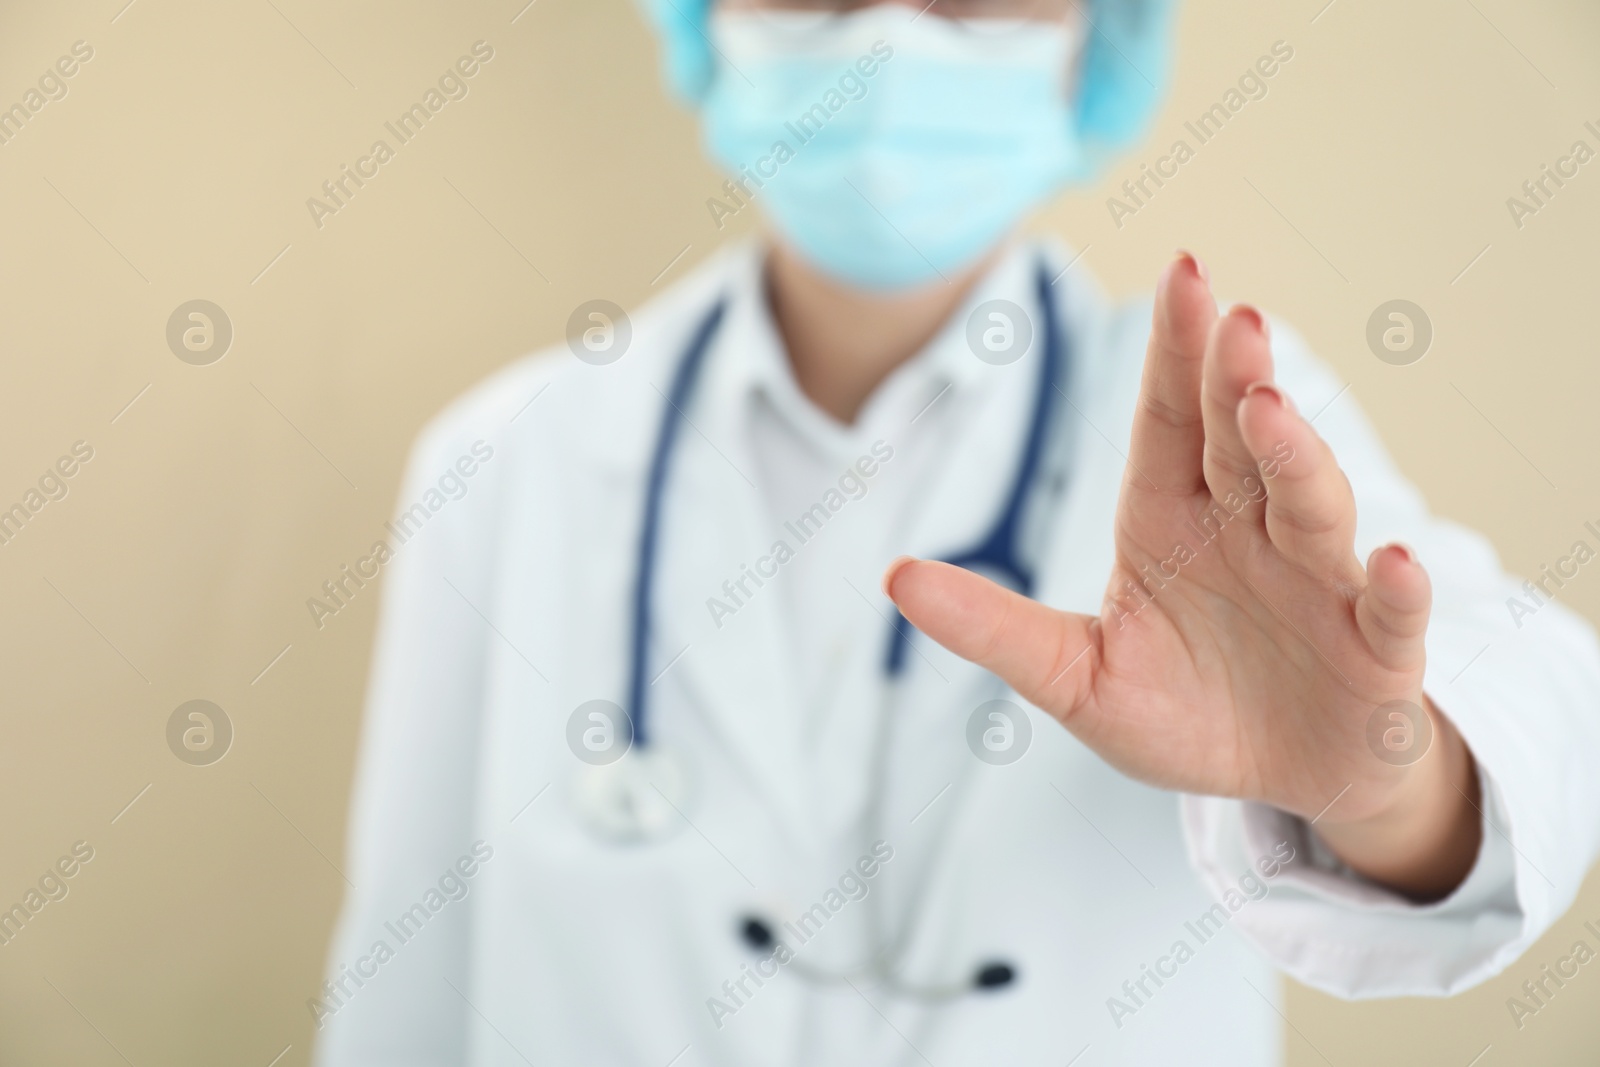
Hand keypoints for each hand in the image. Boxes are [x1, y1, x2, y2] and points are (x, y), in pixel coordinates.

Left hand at [884, 252, 1480, 899]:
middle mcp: (1249, 531)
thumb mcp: (1075, 677)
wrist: (1285, 781)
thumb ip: (995, 628)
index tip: (1182, 271)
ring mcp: (1318, 583)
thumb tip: (892, 576)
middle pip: (1240, 442)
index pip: (1170, 423)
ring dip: (1295, 456)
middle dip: (1232, 378)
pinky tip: (1395, 562)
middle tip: (1229, 314)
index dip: (1175, 352)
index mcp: (1171, 521)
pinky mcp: (1374, 649)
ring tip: (1267, 409)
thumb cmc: (1184, 713)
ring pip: (1309, 506)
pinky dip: (1395, 590)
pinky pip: (1389, 613)